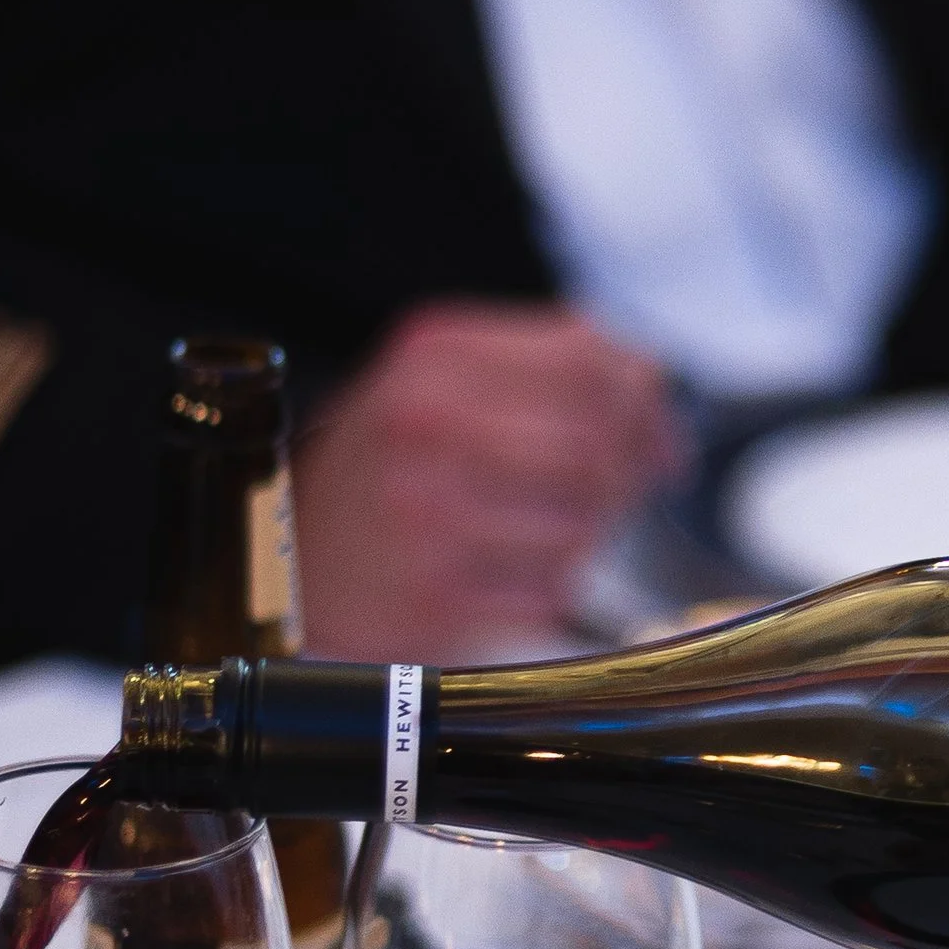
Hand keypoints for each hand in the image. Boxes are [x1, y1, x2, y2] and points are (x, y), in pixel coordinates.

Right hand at [292, 303, 686, 661]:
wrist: (291, 567)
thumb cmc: (384, 477)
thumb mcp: (439, 385)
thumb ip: (543, 367)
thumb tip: (650, 387)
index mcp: (438, 355)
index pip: (591, 358)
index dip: (644, 401)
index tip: (656, 436)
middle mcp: (430, 423)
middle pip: (597, 441)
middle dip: (629, 474)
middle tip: (625, 494)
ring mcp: (431, 511)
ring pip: (584, 520)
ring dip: (589, 537)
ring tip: (549, 535)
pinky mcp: (439, 593)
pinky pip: (552, 589)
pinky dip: (553, 589)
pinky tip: (515, 577)